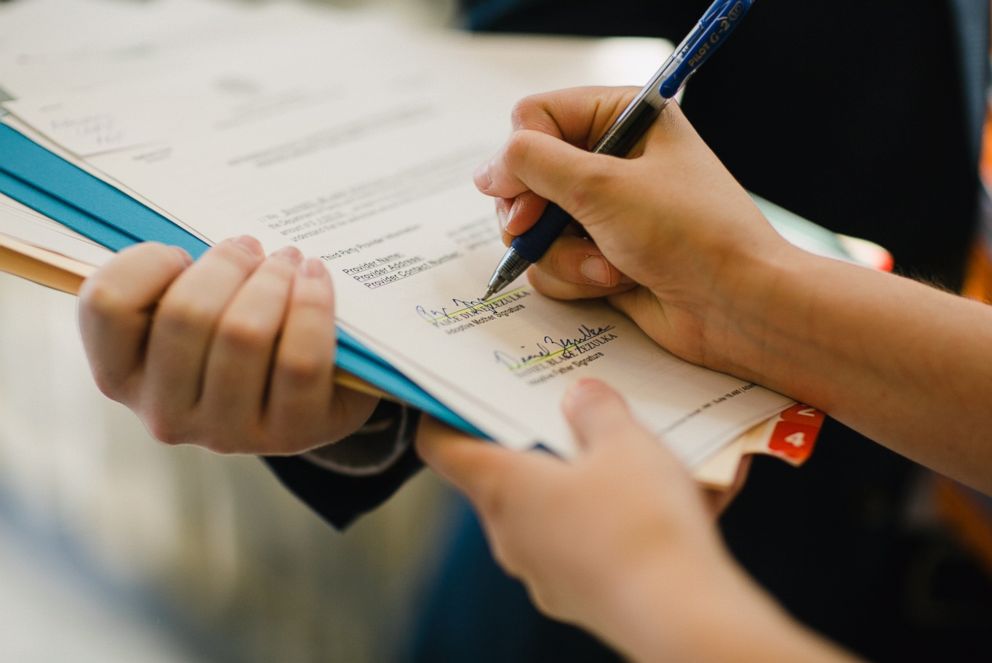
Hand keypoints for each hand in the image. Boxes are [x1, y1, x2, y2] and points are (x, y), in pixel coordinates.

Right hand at [78, 237, 377, 453]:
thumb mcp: (195, 310)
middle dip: (228, 264)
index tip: (184, 252)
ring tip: (290, 261)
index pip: (107, 304)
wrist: (312, 394)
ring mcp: (228, 432)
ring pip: (243, 334)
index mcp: (122, 375)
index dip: (149, 261)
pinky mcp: (291, 433)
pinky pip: (300, 358)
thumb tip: (220, 241)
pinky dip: (311, 306)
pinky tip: (315, 280)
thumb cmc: (237, 335)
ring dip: (272, 280)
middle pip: (185, 314)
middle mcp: (165, 413)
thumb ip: (180, 279)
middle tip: (254, 246)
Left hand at [416, 379, 765, 659]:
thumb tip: (579, 395)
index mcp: (502, 487)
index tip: (461, 393)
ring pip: (552, 511)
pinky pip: (588, 545)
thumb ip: (597, 411)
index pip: (441, 447)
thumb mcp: (625, 442)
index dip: (443, 415)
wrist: (682, 618)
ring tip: (640, 458)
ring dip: (584, 483)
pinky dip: (616, 522)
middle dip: (538, 444)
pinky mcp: (580, 598)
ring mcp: (542, 573)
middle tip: (571, 411)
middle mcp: (509, 534)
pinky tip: (672, 503)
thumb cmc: (640, 521)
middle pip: (504, 476)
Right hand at [475, 87, 800, 373]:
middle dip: (537, 216)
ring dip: (563, 254)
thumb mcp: (602, 185)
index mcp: (624, 118)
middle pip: (526, 176)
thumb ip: (532, 165)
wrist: (737, 306)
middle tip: (537, 233)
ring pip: (535, 228)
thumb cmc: (690, 233)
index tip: (521, 197)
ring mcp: (605, 212)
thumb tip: (486, 171)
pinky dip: (576, 277)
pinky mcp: (600, 256)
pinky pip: (553, 264)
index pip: (537, 117)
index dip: (521, 157)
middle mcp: (612, 161)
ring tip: (608, 265)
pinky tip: (616, 282)